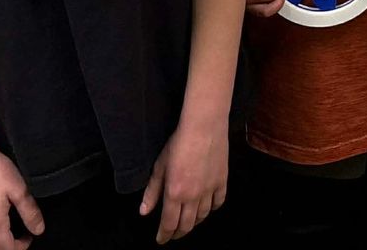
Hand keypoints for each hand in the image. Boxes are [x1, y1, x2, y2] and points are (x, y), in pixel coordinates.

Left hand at [140, 117, 226, 241]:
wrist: (204, 127)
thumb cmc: (179, 143)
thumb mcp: (159, 166)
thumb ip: (152, 191)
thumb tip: (144, 211)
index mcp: (174, 193)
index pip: (168, 224)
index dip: (164, 235)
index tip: (161, 240)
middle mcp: (193, 196)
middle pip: (186, 225)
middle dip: (178, 233)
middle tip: (172, 234)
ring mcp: (209, 190)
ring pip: (202, 216)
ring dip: (193, 223)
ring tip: (188, 222)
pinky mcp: (222, 181)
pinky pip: (218, 202)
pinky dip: (212, 209)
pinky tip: (207, 207)